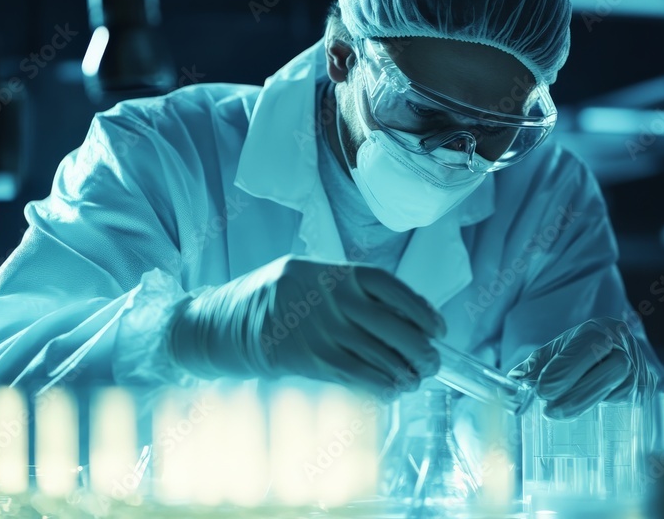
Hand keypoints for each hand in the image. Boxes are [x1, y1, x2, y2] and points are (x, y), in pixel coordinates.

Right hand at [169, 255, 445, 396]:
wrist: (224, 323)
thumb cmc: (276, 298)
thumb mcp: (310, 276)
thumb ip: (350, 290)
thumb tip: (403, 318)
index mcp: (333, 271)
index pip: (390, 287)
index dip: (421, 308)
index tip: (439, 327)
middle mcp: (330, 299)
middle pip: (391, 325)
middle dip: (420, 348)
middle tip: (434, 361)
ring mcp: (319, 330)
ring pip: (378, 354)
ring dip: (404, 371)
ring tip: (416, 379)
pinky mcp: (309, 359)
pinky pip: (356, 376)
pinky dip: (380, 386)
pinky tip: (392, 391)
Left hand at [508, 317, 654, 419]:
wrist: (609, 353)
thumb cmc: (576, 353)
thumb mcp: (553, 352)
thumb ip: (534, 366)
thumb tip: (514, 384)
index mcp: (600, 330)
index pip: (589, 346)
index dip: (566, 369)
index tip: (541, 390)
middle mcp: (626, 346)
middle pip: (613, 368)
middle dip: (579, 393)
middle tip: (550, 411)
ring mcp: (641, 369)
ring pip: (624, 388)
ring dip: (590, 403)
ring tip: (561, 413)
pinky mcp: (647, 391)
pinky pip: (633, 403)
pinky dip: (608, 409)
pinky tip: (589, 415)